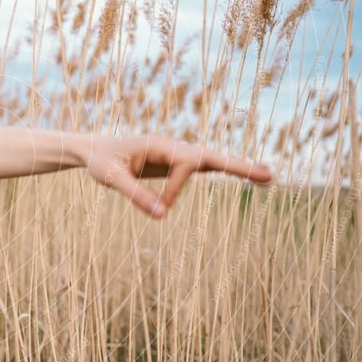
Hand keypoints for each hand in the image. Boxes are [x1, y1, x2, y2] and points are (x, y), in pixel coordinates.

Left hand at [85, 134, 273, 217]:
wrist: (92, 150)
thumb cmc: (99, 161)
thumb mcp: (111, 178)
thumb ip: (136, 195)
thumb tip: (163, 217)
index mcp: (159, 144)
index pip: (185, 164)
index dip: (177, 189)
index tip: (161, 207)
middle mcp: (172, 146)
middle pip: (211, 155)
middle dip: (238, 166)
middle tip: (269, 176)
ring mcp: (174, 154)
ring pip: (211, 160)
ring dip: (238, 168)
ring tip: (268, 177)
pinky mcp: (173, 164)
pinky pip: (201, 168)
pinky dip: (223, 170)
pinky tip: (243, 174)